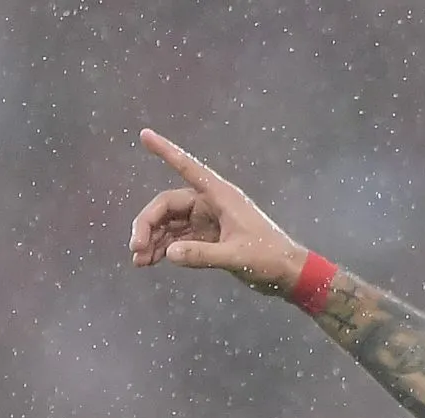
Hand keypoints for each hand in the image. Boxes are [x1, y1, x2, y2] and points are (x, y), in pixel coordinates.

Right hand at [128, 129, 307, 292]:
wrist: (289, 275)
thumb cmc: (270, 259)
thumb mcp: (237, 256)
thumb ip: (203, 255)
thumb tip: (168, 253)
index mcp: (221, 196)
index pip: (188, 168)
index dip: (166, 151)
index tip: (145, 135)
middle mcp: (210, 204)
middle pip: (167, 205)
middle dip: (147, 224)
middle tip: (135, 248)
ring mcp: (207, 221)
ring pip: (169, 223)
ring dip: (152, 239)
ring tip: (139, 261)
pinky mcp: (208, 238)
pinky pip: (177, 238)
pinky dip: (163, 248)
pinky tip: (149, 261)